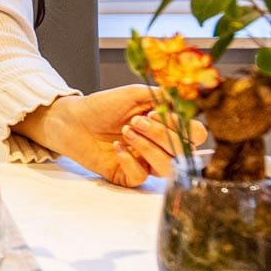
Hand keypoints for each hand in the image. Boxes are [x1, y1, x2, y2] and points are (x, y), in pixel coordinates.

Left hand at [22, 85, 207, 187]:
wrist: (73, 119)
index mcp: (167, 125)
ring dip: (148, 148)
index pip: (196, 134)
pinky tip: (117, 147)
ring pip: (166, 168)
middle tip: (136, 121)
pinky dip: (129, 160)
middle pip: (184, 152)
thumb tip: (186, 98)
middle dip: (161, 135)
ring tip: (126, 132)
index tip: (154, 113)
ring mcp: (145, 162)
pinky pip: (141, 176)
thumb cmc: (102, 106)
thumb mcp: (135, 94)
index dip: (181, 126)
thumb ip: (162, 97)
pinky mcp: (128, 175)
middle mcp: (161, 146)